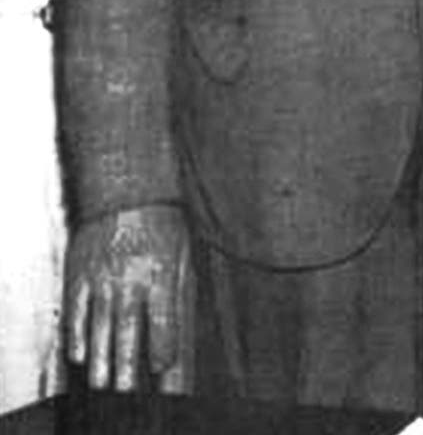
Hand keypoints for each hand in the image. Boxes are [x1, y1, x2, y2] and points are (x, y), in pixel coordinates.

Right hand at [64, 205, 192, 392]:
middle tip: (125, 390)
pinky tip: (80, 354)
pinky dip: (77, 335)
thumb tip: (180, 333)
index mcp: (160, 274)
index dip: (162, 347)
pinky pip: (76, 311)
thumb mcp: (183, 258)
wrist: (127, 195)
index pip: (162, 320)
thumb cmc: (163, 229)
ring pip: (99, 327)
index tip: (161, 368)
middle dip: (125, 365)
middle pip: (126, 330)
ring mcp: (101, 278)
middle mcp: (130, 279)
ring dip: (100, 359)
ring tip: (102, 383)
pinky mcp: (80, 274)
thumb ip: (179, 295)